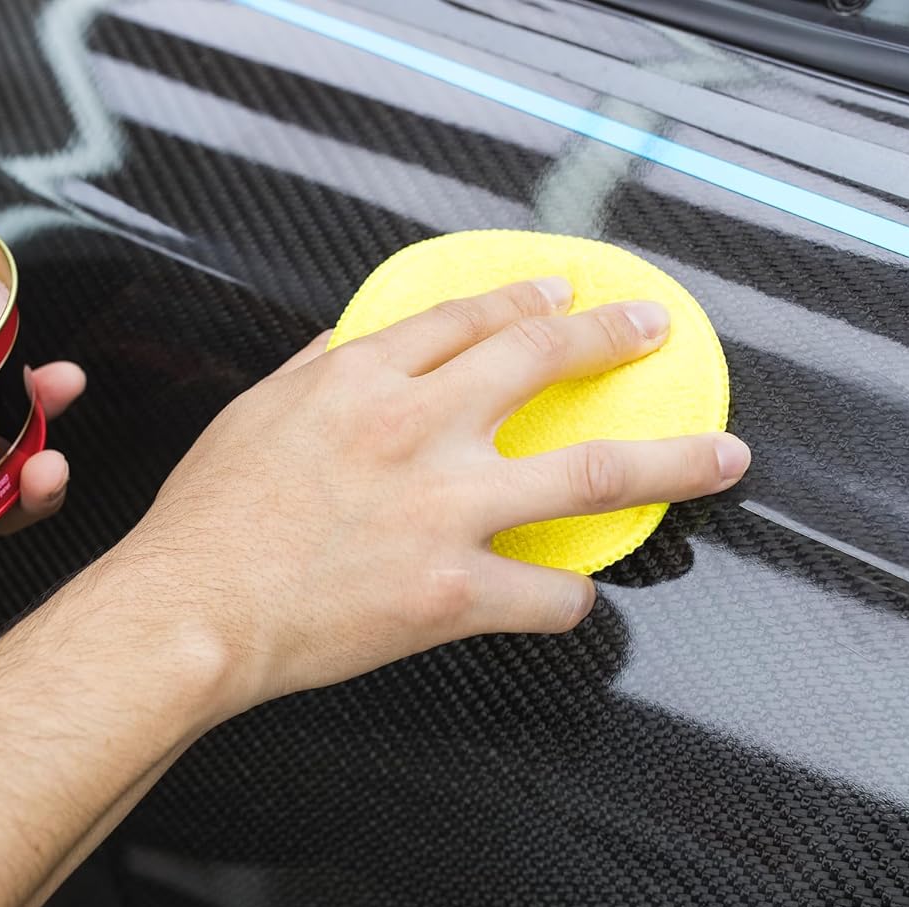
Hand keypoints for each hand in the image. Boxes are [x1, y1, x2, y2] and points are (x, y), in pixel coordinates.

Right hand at [104, 277, 749, 719]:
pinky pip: (549, 591)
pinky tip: (577, 594)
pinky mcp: (455, 590)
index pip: (466, 317)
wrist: (189, 610)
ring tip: (719, 457)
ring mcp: (445, 508)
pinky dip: (571, 594)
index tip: (557, 294)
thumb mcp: (250, 416)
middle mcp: (417, 427)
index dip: (524, 299)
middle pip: (542, 359)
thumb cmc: (206, 525)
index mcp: (361, 379)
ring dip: (672, 460)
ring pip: (592, 473)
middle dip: (610, 338)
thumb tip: (349, 347)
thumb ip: (313, 372)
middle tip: (648, 332)